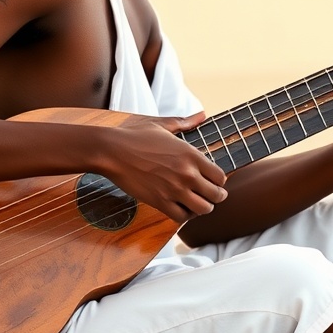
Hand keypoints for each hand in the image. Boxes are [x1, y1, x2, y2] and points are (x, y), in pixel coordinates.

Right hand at [98, 112, 227, 222]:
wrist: (112, 151)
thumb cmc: (135, 135)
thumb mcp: (162, 124)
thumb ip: (185, 122)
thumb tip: (201, 114)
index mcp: (191, 155)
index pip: (220, 176)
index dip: (219, 181)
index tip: (213, 180)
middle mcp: (187, 174)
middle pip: (216, 195)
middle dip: (216, 197)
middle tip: (211, 196)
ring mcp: (174, 190)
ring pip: (203, 209)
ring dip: (202, 208)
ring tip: (197, 203)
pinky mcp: (159, 201)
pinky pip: (181, 217)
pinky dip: (185, 216)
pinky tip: (181, 208)